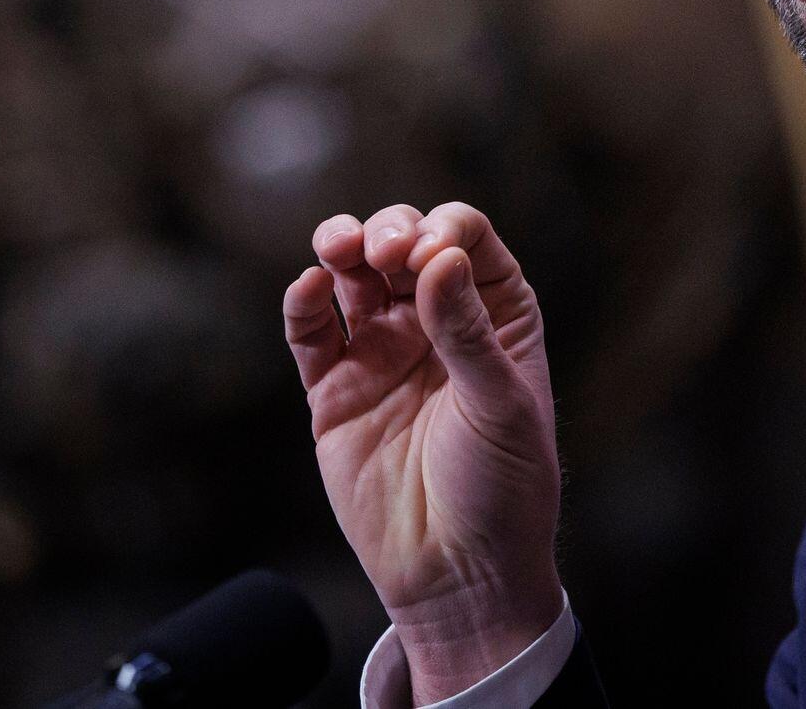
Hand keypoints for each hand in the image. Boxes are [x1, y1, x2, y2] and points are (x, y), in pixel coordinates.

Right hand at [284, 201, 563, 701]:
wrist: (457, 575)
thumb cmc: (501, 490)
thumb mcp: (500, 406)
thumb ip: (467, 332)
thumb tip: (438, 257)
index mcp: (494, 314)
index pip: (465, 238)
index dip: (443, 230)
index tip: (430, 257)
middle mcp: (435, 321)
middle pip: (403, 242)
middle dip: (389, 230)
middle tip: (384, 252)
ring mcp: (382, 352)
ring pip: (352, 274)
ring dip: (341, 245)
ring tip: (339, 248)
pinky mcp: (335, 390)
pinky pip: (311, 332)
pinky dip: (304, 303)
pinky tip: (309, 289)